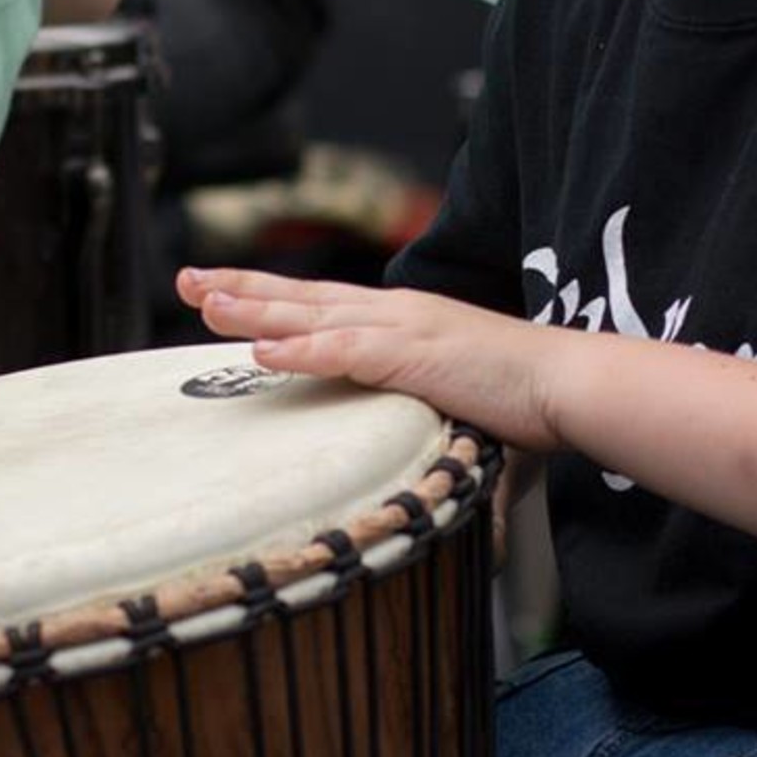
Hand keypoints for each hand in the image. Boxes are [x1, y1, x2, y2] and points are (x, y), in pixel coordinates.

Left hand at [176, 267, 566, 451]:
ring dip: (255, 310)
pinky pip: (347, 353)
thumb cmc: (525, 401)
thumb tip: (413, 476)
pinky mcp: (418, 355)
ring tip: (203, 303)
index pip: (322, 305)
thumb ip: (423, 431)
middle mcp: (396, 313)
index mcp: (402, 321)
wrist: (569, 384)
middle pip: (303, 298)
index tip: (221, 291)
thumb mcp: (455, 407)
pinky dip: (302, 352)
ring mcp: (405, 329)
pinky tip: (261, 352)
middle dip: (242, 287)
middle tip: (187, 279)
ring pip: (313, 316)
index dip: (269, 297)